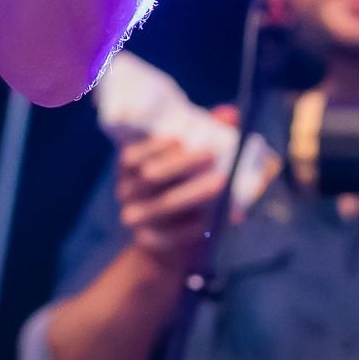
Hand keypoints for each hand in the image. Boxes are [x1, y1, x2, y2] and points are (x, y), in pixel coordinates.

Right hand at [115, 111, 234, 272]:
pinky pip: (172, 235)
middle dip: (182, 164)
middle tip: (211, 154)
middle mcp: (127, 190)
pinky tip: (214, 219)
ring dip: (193, 193)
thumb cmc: (181, 188)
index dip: (155, 145)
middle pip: (151, 176)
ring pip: (164, 204)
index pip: (132, 154)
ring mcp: (136, 218)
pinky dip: (194, 226)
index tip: (181, 138)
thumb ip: (206, 134)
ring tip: (220, 184)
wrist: (167, 245)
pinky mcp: (150, 242)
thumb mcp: (187, 160)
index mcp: (130, 166)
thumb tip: (231, 114)